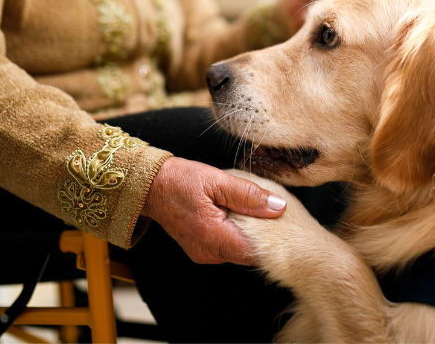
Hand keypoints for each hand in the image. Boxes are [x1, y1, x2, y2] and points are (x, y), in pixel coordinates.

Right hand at [142, 157, 286, 265]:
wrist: (150, 186)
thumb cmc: (180, 180)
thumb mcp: (218, 181)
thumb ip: (249, 195)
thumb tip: (278, 207)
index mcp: (213, 237)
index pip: (255, 252)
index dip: (273, 240)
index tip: (284, 223)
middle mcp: (208, 253)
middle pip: (248, 253)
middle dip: (263, 236)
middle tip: (271, 212)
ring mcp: (204, 254)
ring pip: (238, 250)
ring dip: (249, 234)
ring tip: (254, 210)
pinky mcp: (202, 249)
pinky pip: (227, 247)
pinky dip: (236, 233)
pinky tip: (238, 215)